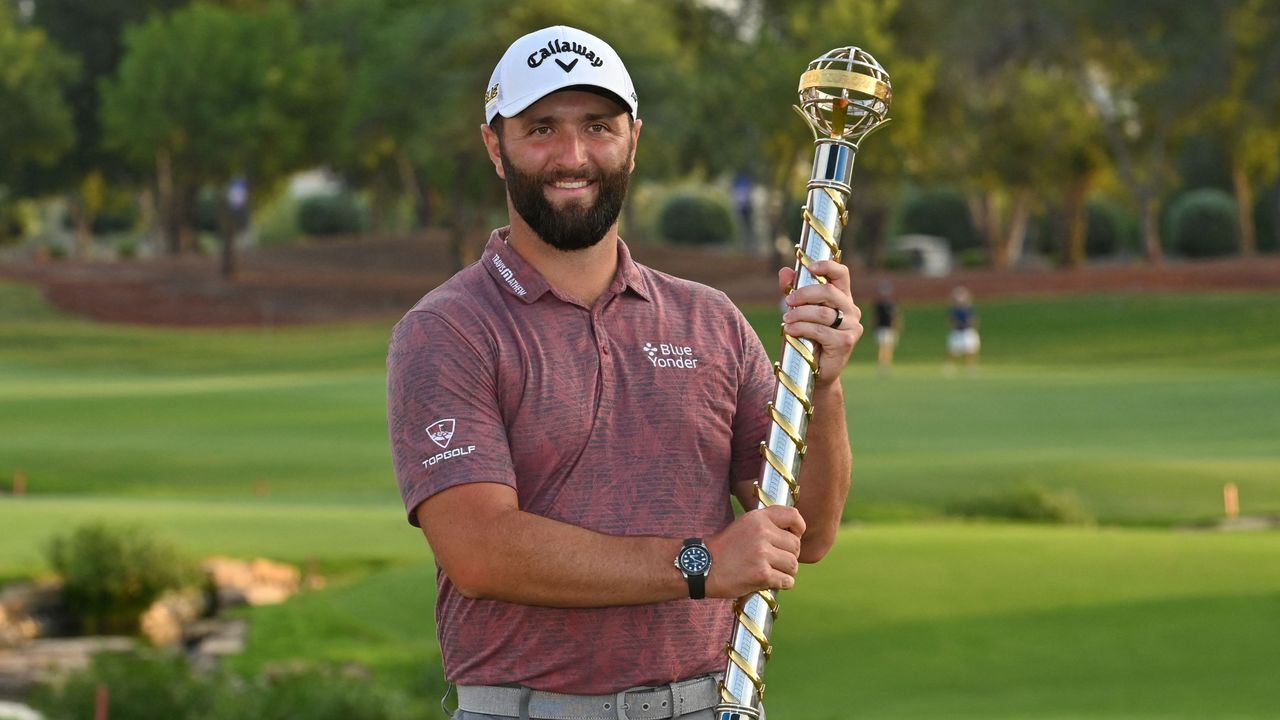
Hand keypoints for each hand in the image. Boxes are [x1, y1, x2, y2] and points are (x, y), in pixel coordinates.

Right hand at [704, 505, 805, 597]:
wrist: (702, 567)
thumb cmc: (724, 549)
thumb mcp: (743, 525)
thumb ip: (766, 525)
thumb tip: (793, 533)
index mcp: (758, 518)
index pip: (793, 516)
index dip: (799, 528)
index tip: (794, 536)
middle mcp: (762, 532)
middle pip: (795, 545)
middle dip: (789, 555)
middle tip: (776, 561)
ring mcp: (762, 554)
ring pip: (793, 564)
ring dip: (786, 571)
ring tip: (772, 572)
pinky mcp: (762, 574)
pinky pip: (787, 580)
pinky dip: (782, 583)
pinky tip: (770, 582)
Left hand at [778, 260, 862, 383]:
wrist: (815, 371)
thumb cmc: (808, 337)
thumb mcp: (799, 311)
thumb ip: (792, 291)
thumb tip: (784, 271)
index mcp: (843, 298)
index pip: (841, 274)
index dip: (827, 266)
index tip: (810, 267)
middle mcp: (851, 310)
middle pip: (829, 292)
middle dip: (804, 294)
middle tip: (788, 301)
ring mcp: (851, 326)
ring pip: (823, 313)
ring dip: (800, 314)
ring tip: (787, 320)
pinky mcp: (846, 342)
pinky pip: (820, 330)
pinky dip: (802, 329)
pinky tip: (790, 331)